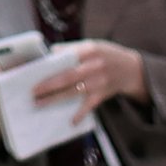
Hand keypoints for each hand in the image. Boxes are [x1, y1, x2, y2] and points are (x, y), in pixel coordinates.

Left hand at [28, 39, 147, 122]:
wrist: (132, 69)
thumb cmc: (107, 55)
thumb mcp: (92, 45)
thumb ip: (72, 49)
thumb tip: (50, 54)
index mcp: (89, 50)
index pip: (65, 57)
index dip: (50, 65)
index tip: (34, 71)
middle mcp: (94, 66)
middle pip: (67, 76)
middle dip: (48, 85)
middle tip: (33, 91)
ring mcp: (99, 81)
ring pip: (74, 92)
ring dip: (56, 98)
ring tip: (40, 103)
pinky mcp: (103, 94)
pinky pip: (89, 106)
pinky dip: (80, 114)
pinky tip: (70, 120)